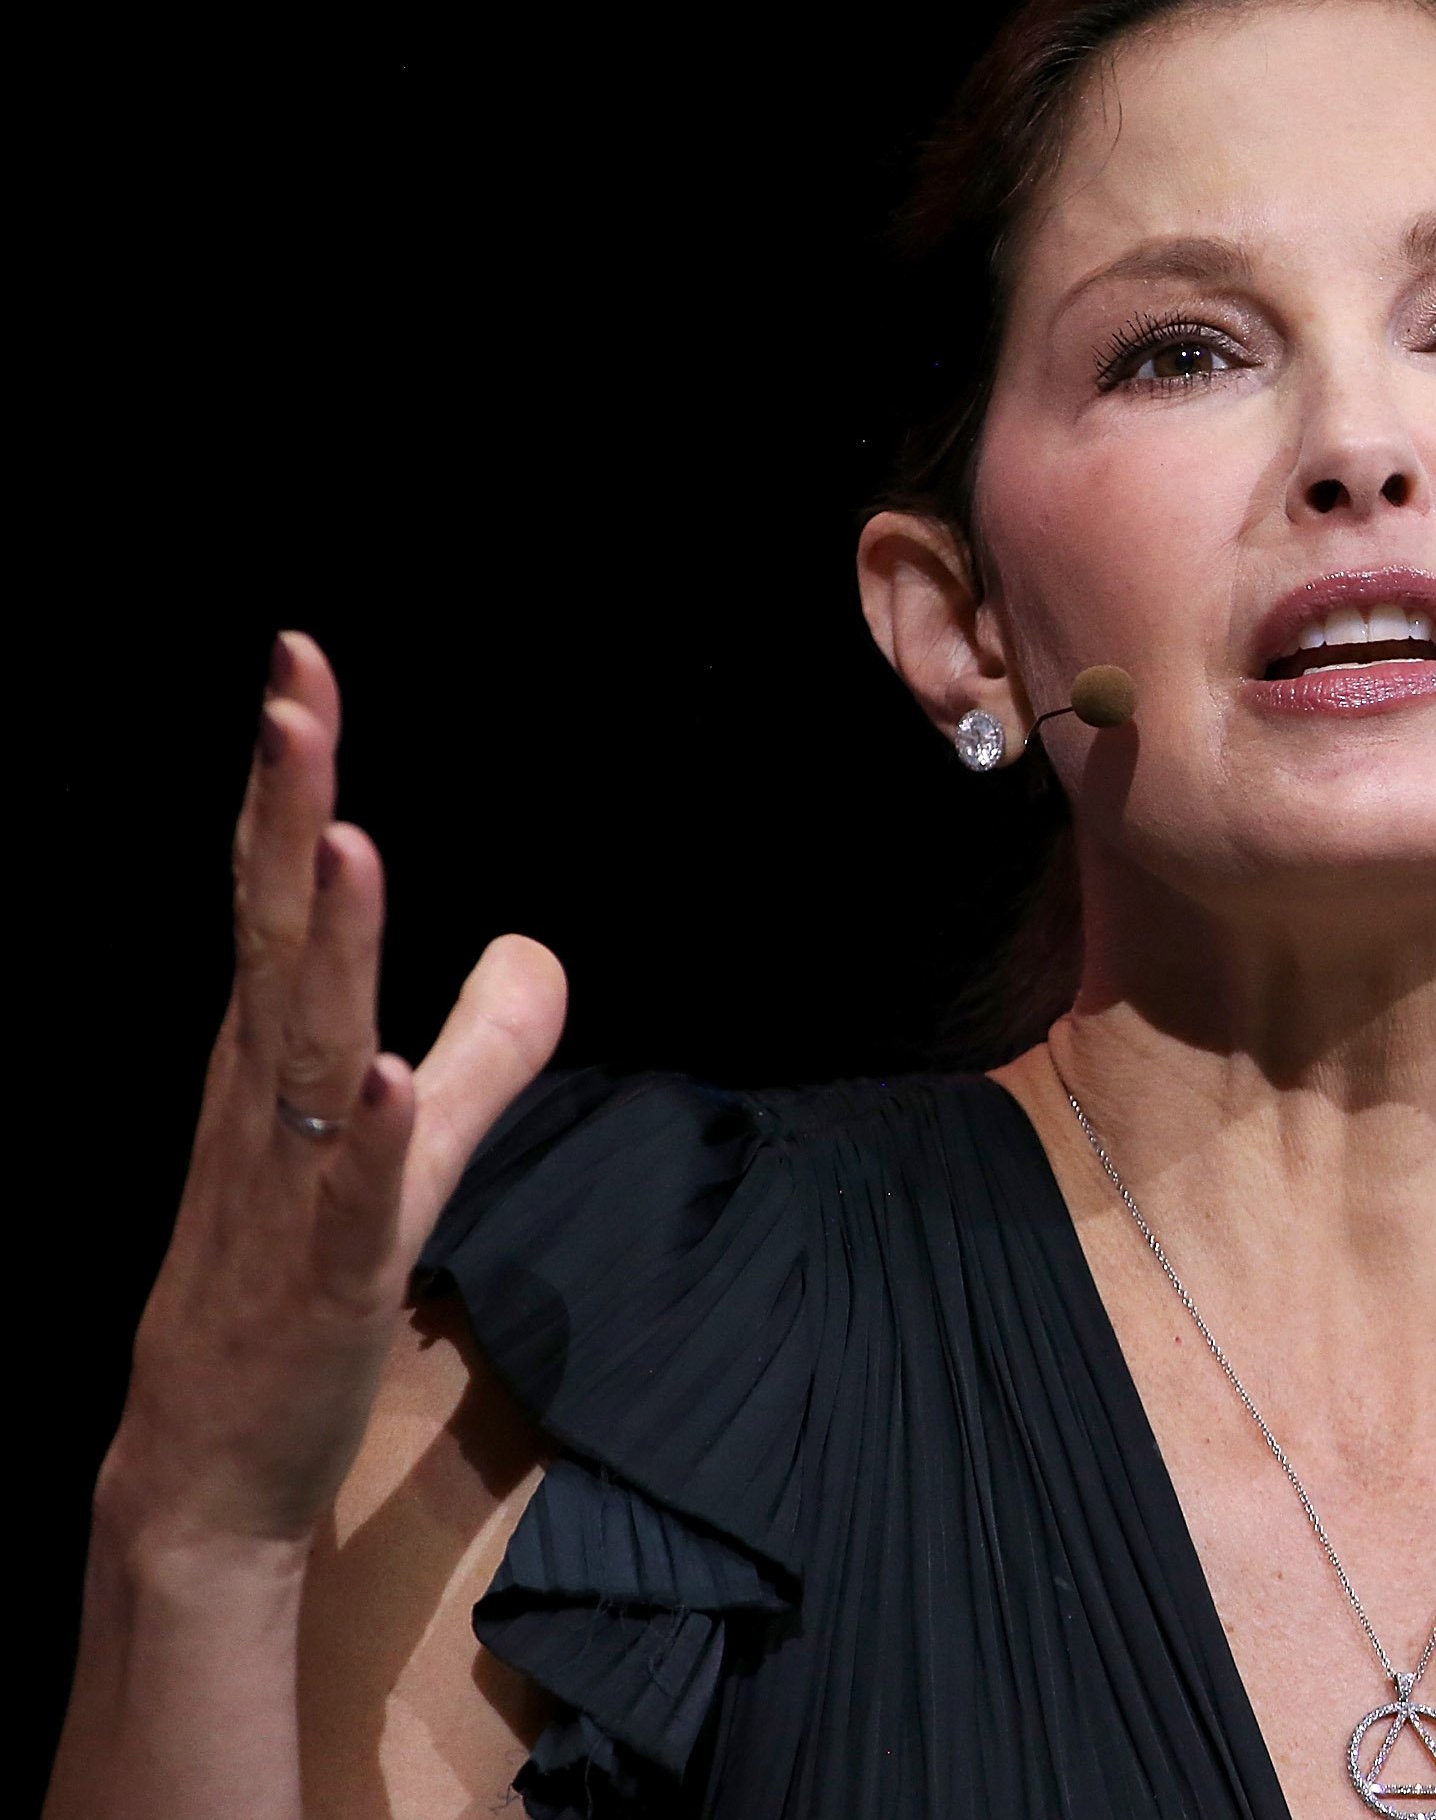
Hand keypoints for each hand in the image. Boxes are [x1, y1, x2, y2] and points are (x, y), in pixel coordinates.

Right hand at [101, 632, 566, 1554]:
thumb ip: (479, 1049)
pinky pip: (346, 1194)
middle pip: (274, 932)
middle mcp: (264, 1100)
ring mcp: (287, 1185)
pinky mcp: (322, 1275)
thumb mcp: (406, 1148)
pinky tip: (380, 1076)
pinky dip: (366, 1134)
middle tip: (293, 691)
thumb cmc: (288, 1286)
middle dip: (287, 811)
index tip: (299, 666)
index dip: (290, 784)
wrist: (204, 1466)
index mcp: (272, 1057)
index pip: (276, 894)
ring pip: (306, 1044)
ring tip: (346, 841)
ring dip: (327, 946)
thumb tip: (535, 950)